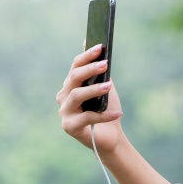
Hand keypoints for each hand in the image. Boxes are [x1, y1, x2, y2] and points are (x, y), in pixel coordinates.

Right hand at [57, 39, 125, 153]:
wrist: (112, 137)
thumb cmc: (107, 110)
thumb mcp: (105, 88)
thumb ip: (100, 72)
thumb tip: (98, 47)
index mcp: (70, 85)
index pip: (75, 66)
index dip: (87, 56)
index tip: (100, 46)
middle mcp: (63, 97)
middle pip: (73, 78)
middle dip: (90, 70)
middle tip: (106, 64)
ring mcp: (64, 112)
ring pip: (77, 95)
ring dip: (94, 89)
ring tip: (109, 86)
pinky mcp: (69, 126)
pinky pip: (87, 117)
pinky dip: (104, 115)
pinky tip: (118, 113)